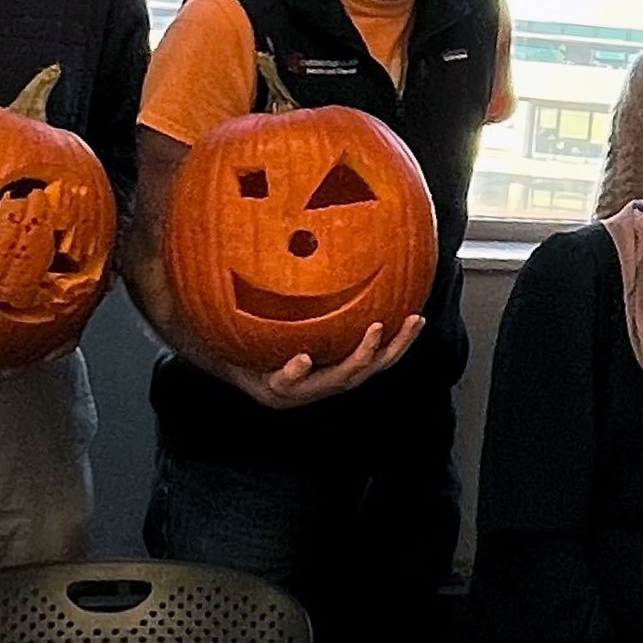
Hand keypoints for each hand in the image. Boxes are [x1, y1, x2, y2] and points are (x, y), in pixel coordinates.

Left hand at [236, 316, 424, 409]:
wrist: (224, 357)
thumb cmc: (263, 334)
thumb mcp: (296, 317)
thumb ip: (319, 301)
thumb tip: (342, 253)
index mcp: (332, 368)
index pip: (375, 358)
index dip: (400, 341)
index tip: (418, 317)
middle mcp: (320, 382)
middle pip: (366, 370)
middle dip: (391, 347)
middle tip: (408, 321)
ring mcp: (297, 388)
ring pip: (336, 379)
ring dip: (358, 358)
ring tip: (372, 331)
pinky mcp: (270, 388)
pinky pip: (286, 382)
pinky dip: (296, 372)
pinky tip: (302, 358)